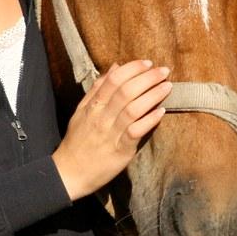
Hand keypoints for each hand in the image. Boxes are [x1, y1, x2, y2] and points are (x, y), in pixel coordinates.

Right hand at [52, 60, 169, 200]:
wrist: (69, 172)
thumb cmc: (78, 140)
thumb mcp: (82, 110)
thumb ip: (98, 88)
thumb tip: (115, 67)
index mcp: (92, 106)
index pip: (113, 80)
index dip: (132, 69)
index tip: (147, 63)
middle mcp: (101, 117)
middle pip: (125, 91)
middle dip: (147, 78)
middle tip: (163, 71)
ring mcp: (110, 133)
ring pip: (132, 109)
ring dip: (152, 96)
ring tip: (167, 87)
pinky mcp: (119, 150)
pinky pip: (135, 132)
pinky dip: (149, 120)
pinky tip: (161, 112)